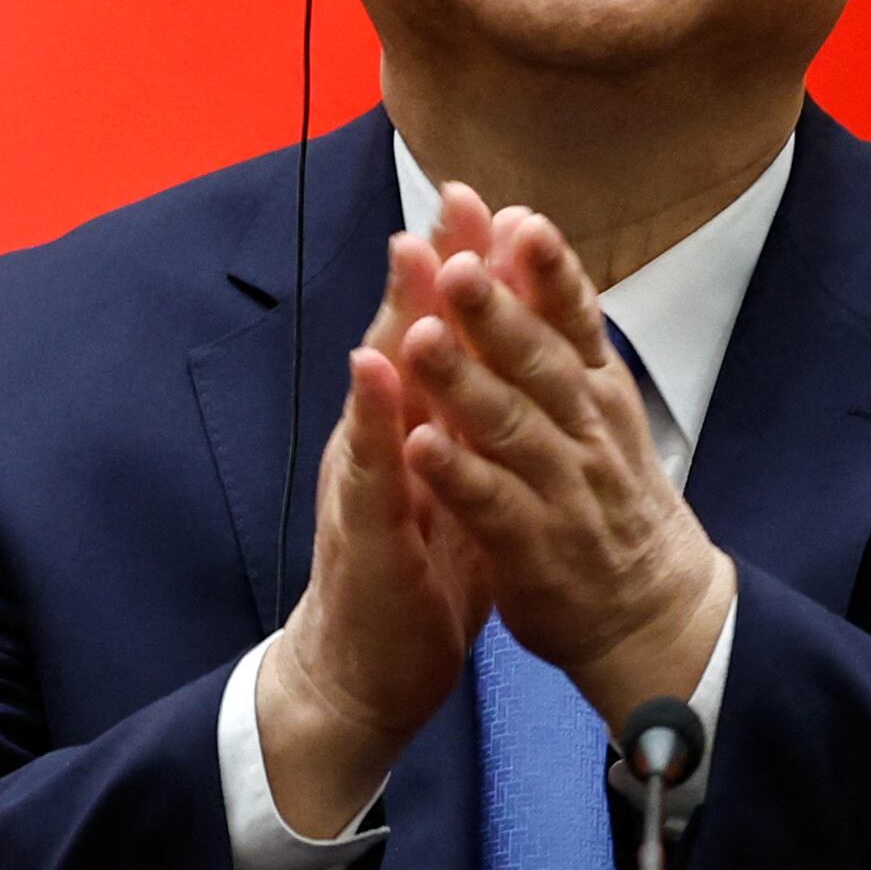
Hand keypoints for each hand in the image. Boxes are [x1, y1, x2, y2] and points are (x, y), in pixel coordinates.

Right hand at [254, 191, 501, 836]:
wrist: (364, 675)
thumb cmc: (417, 573)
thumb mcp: (460, 484)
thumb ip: (474, 421)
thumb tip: (512, 360)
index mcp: (418, 426)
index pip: (447, 335)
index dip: (471, 271)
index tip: (500, 202)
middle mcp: (384, 437)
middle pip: (410, 336)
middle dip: (435, 265)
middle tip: (456, 195)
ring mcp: (364, 477)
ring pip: (381, 384)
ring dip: (395, 316)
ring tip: (411, 252)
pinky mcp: (358, 529)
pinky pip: (366, 466)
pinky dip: (371, 417)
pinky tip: (373, 371)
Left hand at [399, 195, 735, 724]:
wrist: (653, 611)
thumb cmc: (613, 495)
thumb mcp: (601, 405)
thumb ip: (559, 330)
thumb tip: (528, 238)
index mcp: (597, 391)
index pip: (576, 319)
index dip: (549, 270)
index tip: (520, 217)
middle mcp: (584, 432)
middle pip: (537, 362)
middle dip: (496, 311)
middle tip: (456, 263)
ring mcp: (560, 490)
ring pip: (509, 427)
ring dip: (464, 383)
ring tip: (422, 339)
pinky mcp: (531, 548)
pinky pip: (489, 505)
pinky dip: (455, 475)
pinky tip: (417, 447)